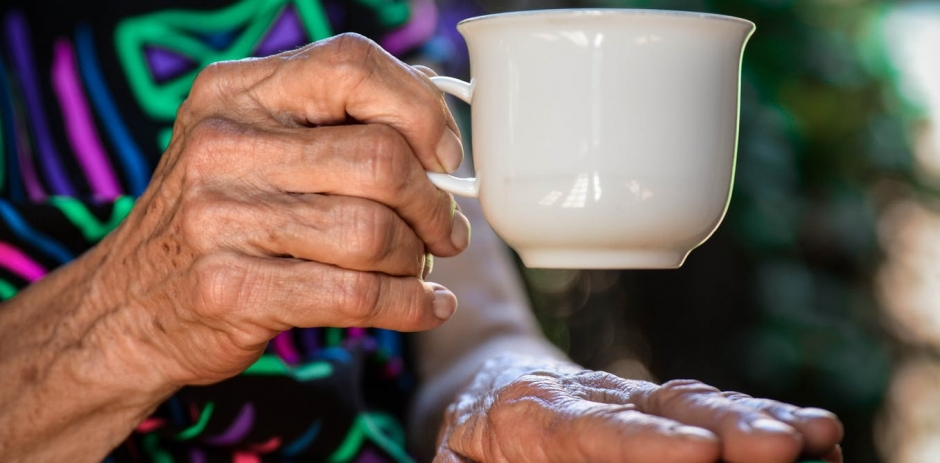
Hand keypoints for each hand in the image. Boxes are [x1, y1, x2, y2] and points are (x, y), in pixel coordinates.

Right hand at [83, 33, 468, 388]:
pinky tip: (427, 305)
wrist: (124, 307)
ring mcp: (220, 219)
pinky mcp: (232, 290)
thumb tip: (432, 106)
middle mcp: (222, 146)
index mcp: (234, 92)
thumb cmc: (214, 219)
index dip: (419, 109)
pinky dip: (411, 305)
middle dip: (433, 202)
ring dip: (417, 257)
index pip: (352, 65)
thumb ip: (327, 119)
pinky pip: (356, 295)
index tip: (444, 155)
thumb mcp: (248, 145)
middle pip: (380, 158)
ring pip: (373, 231)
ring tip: (419, 266)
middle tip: (444, 229)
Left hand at [435, 355, 842, 462]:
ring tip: (815, 437)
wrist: (487, 382)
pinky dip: (762, 417)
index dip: (645, 442)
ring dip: (758, 420)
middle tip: (784, 448)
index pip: (592, 428)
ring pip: (698, 402)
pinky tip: (812, 434)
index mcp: (533, 411)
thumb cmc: (469, 439)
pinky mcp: (659, 407)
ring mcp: (632, 397)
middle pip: (662, 409)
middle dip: (727, 428)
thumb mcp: (456, 459)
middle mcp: (593, 397)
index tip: (696, 454)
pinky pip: (713, 408)